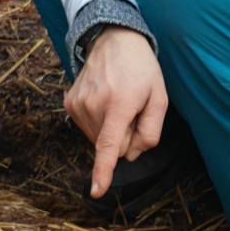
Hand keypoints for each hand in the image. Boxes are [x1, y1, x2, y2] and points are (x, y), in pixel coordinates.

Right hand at [65, 28, 165, 198]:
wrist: (113, 39)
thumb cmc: (141, 69)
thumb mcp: (160, 98)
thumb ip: (151, 131)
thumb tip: (130, 154)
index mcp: (120, 103)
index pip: (109, 144)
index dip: (103, 170)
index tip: (96, 191)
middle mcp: (94, 105)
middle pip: (111, 146)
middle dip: (124, 136)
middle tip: (132, 110)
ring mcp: (78, 104)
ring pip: (98, 139)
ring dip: (111, 128)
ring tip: (118, 101)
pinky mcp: (69, 103)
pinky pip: (88, 128)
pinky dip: (99, 121)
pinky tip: (105, 99)